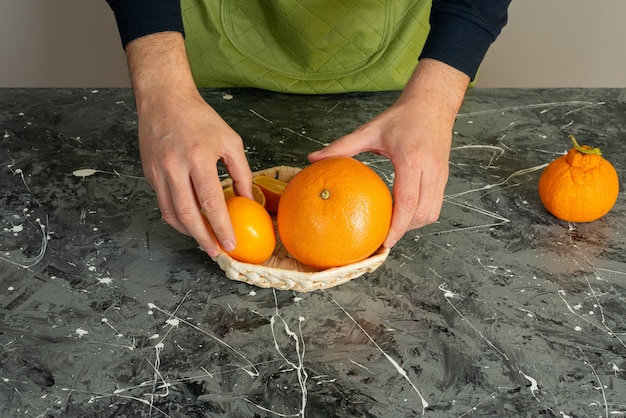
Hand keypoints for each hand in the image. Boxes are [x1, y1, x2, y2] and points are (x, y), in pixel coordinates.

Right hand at [127, 33, 252, 255]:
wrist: (164, 99)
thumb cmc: (200, 118)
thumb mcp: (230, 141)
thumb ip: (241, 172)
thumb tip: (249, 201)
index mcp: (198, 158)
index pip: (211, 202)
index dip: (221, 226)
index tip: (231, 242)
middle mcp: (175, 167)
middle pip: (187, 214)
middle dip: (203, 238)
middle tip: (216, 251)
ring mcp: (159, 172)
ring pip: (171, 213)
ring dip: (189, 232)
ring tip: (204, 241)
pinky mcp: (150, 174)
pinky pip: (163, 203)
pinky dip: (177, 218)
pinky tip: (190, 223)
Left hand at [309, 59, 469, 247]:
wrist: (432, 102)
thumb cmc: (403, 116)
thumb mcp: (369, 129)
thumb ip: (342, 146)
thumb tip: (313, 159)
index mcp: (412, 159)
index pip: (407, 201)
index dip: (397, 225)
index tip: (385, 241)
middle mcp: (431, 170)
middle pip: (422, 213)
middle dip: (404, 230)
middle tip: (383, 237)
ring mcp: (441, 174)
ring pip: (431, 212)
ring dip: (413, 224)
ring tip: (392, 227)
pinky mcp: (444, 176)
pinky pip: (435, 204)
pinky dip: (419, 214)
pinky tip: (402, 214)